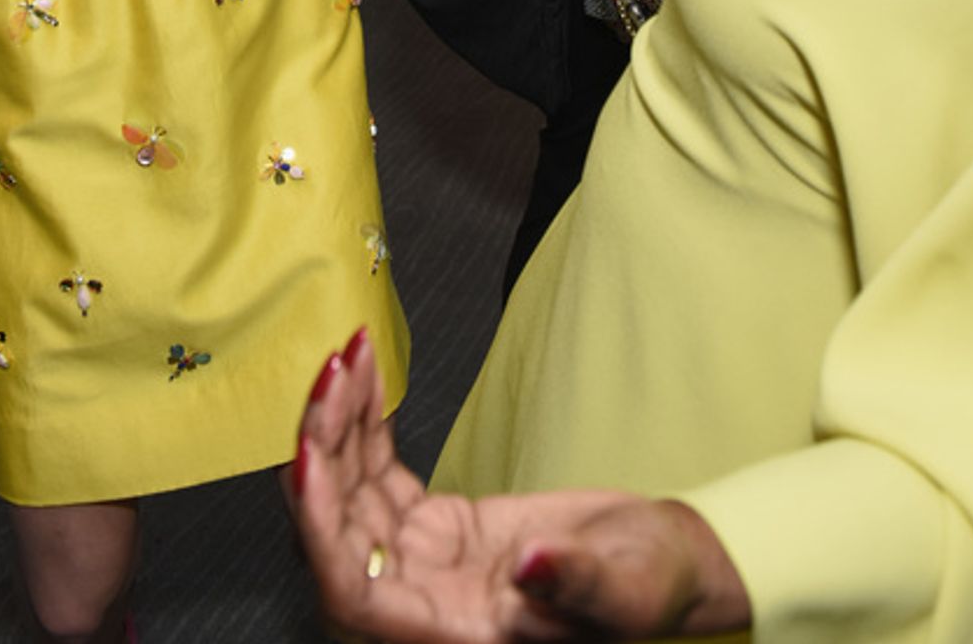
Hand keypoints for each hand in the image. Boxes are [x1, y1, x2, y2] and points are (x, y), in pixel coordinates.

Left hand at [292, 333, 749, 641]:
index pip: (356, 595)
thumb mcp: (626, 588)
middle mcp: (427, 604)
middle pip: (340, 535)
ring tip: (349, 356)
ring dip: (341, 424)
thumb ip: (573, 584)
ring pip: (353, 496)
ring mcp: (426, 565)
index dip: (322, 532)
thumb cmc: (653, 588)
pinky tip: (367, 373)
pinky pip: (380, 474)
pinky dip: (368, 422)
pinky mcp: (435, 528)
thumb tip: (531, 568)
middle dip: (323, 453)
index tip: (308, 461)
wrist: (665, 564)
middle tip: (331, 378)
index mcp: (458, 636)